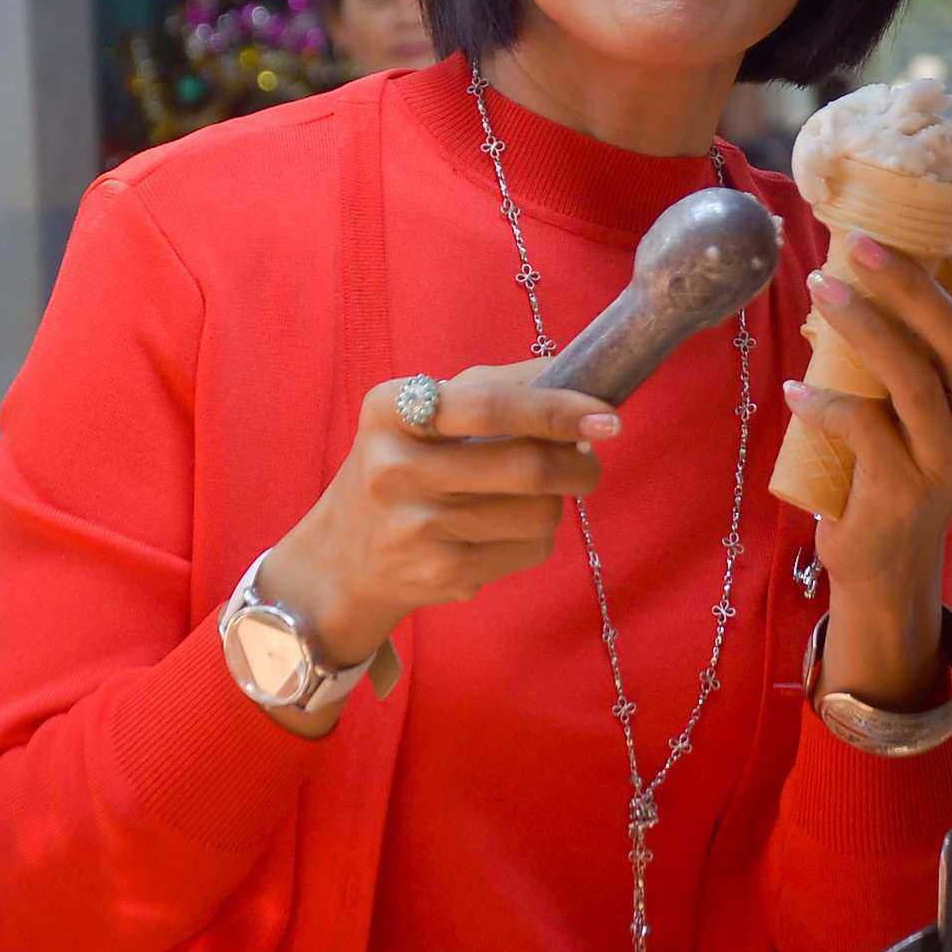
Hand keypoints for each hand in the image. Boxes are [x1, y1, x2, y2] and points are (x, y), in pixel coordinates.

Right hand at [258, 364, 616, 677]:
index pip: (490, 405)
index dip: (558, 409)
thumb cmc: (403, 465)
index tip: (608, 415)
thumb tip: (582, 377)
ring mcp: (416, 528)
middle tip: (590, 460)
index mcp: (391, 410)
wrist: (343, 556)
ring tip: (535, 494)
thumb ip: (497, 387)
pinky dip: (537, 535)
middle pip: (525, 466)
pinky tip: (506, 528)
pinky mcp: (440, 573)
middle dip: (579, 464)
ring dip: (557, 501)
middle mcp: (394, 469)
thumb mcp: (425, 414)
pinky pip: (529, 550)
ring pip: (539, 513)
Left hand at [784, 220, 951, 702]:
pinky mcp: (906, 490)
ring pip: (914, 378)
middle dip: (913, 282)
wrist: (886, 561)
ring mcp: (949, 456)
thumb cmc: (893, 456)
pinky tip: (794, 391)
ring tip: (818, 289)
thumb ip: (911, 340)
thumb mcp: (916, 396)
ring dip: (864, 328)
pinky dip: (828, 406)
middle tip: (861, 240)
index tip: (950, 201)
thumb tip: (867, 253)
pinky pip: (867, 434)